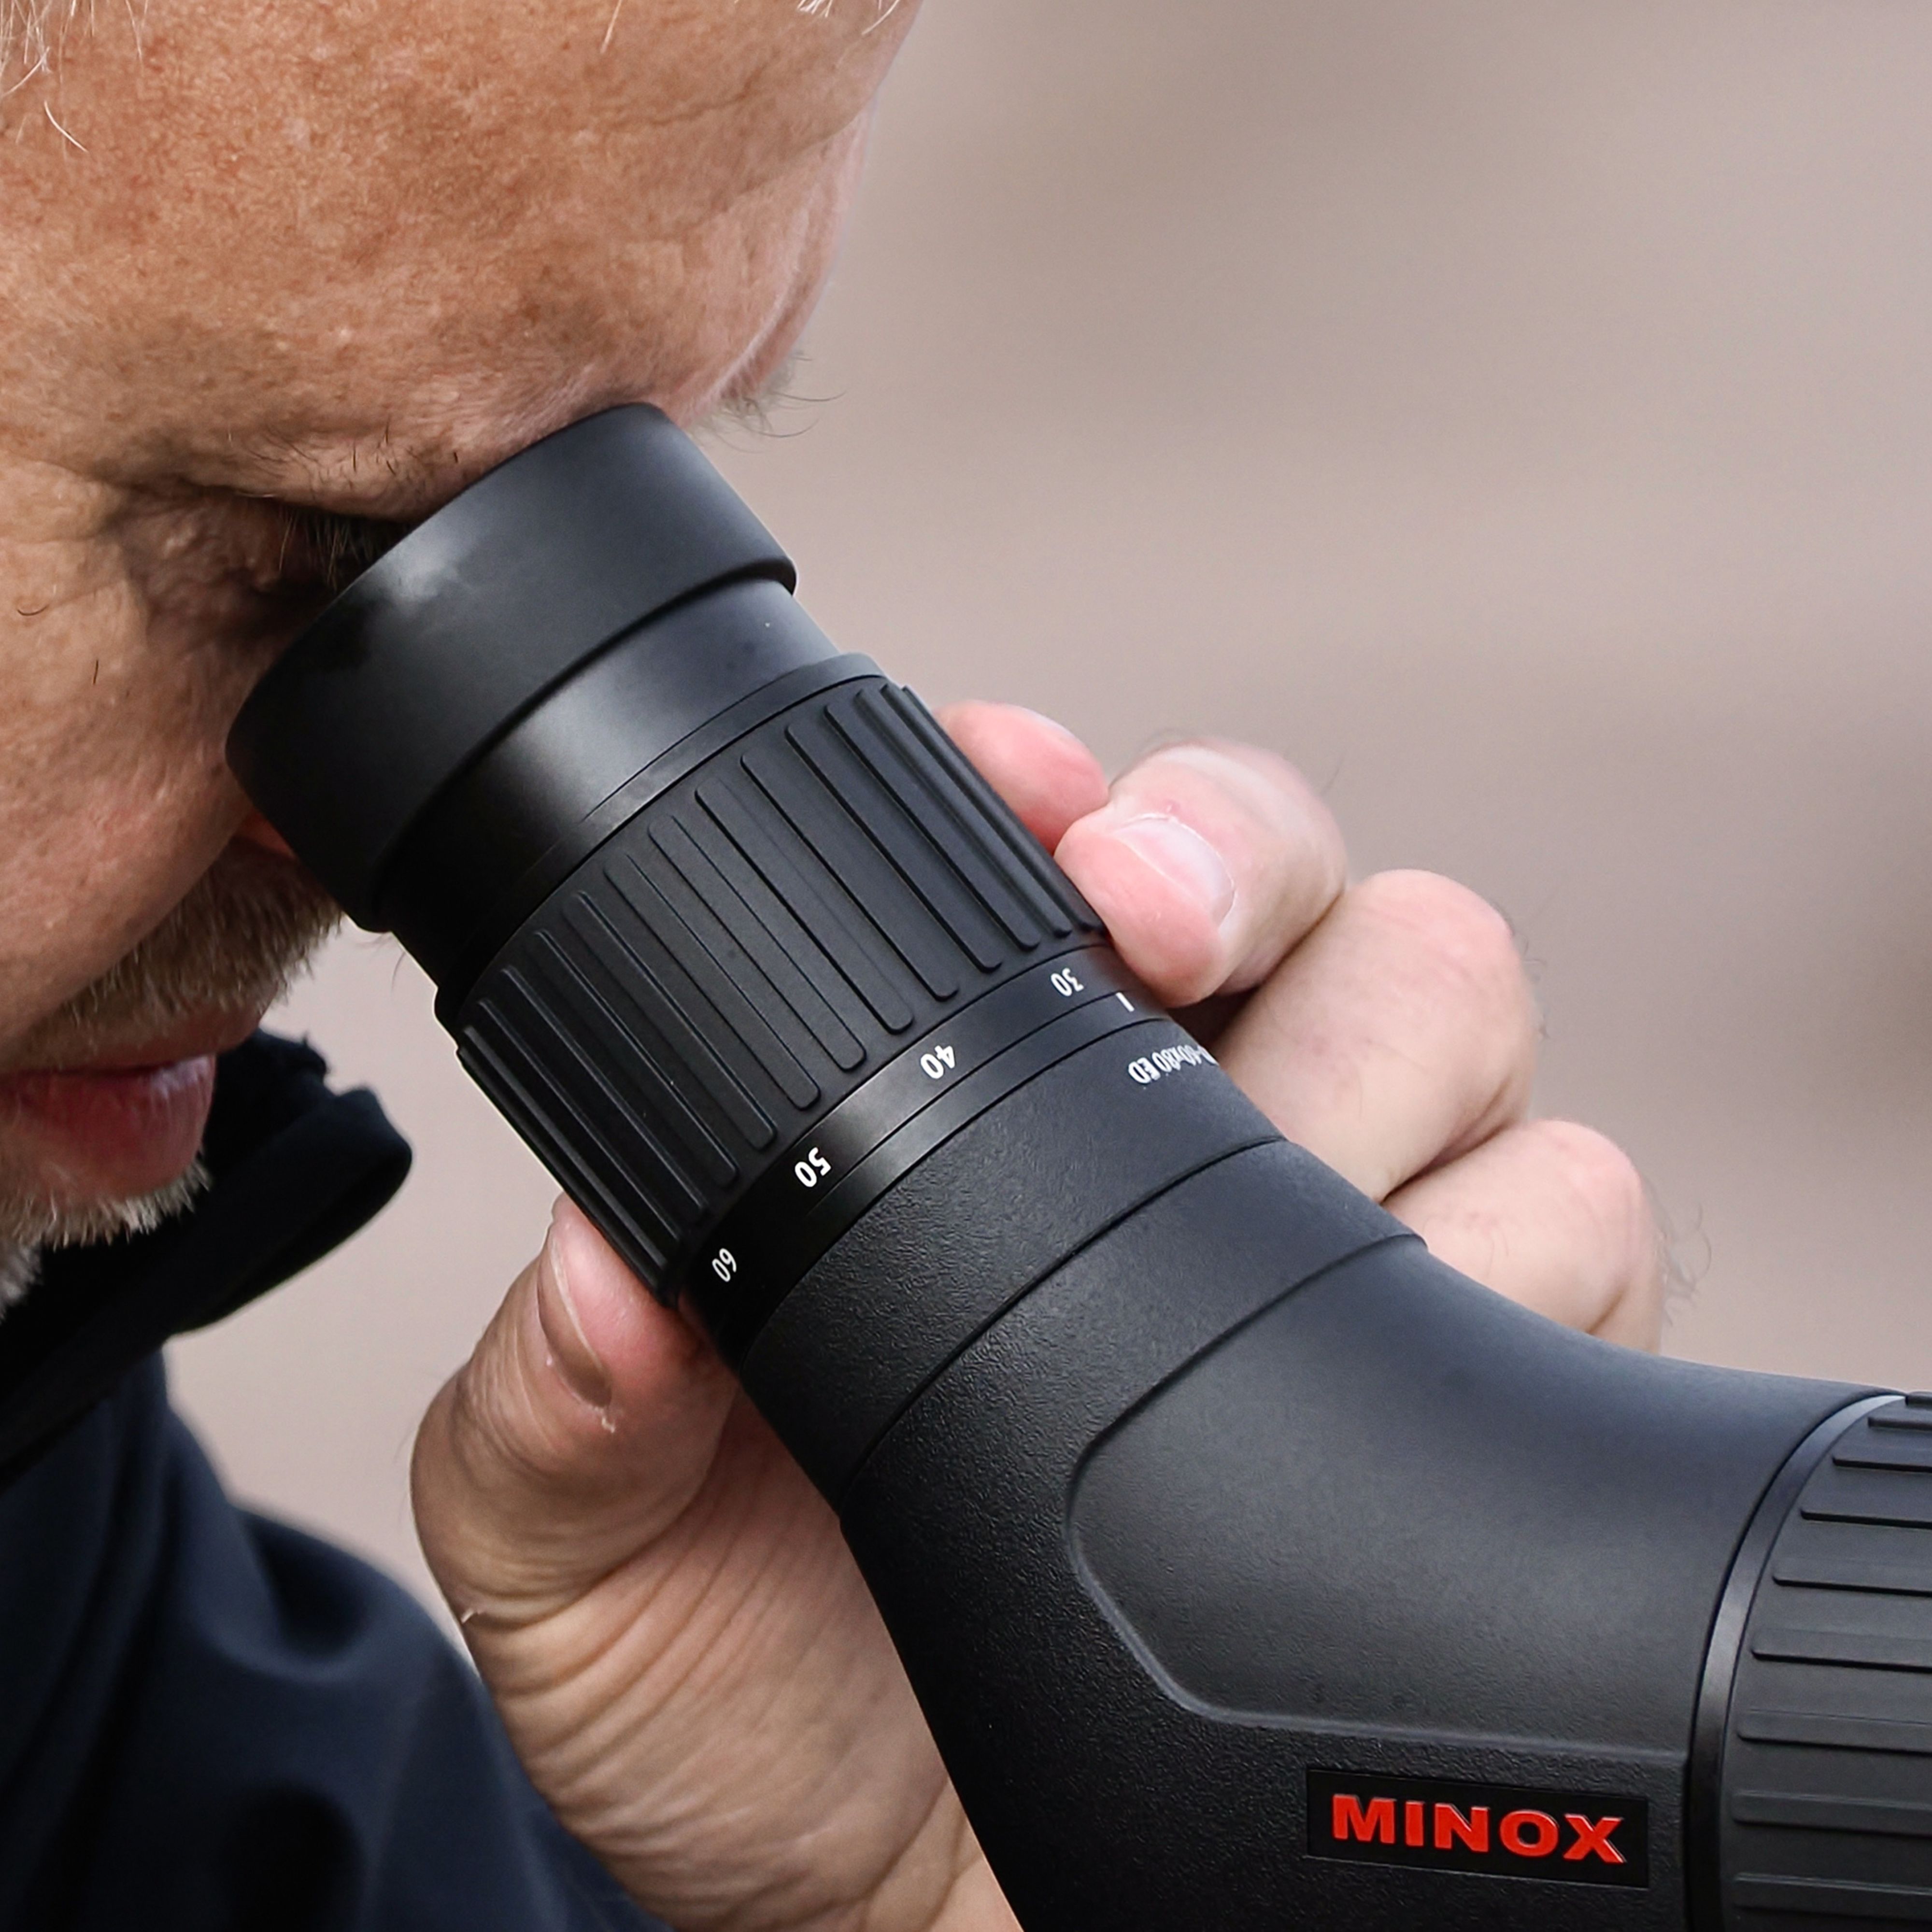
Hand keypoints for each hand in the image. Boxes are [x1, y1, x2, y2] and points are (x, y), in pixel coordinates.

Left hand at [411, 705, 1662, 1931]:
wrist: (911, 1912)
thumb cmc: (748, 1699)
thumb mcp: (583, 1558)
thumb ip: (561, 1412)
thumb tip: (610, 1271)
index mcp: (978, 1109)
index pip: (1073, 861)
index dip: (1079, 799)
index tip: (1037, 807)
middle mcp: (1186, 1137)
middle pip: (1303, 888)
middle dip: (1248, 875)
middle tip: (1150, 938)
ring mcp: (1348, 1238)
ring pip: (1464, 1020)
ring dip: (1373, 1088)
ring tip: (1237, 1227)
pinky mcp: (1479, 1380)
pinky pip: (1581, 1231)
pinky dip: (1501, 1276)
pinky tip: (1364, 1377)